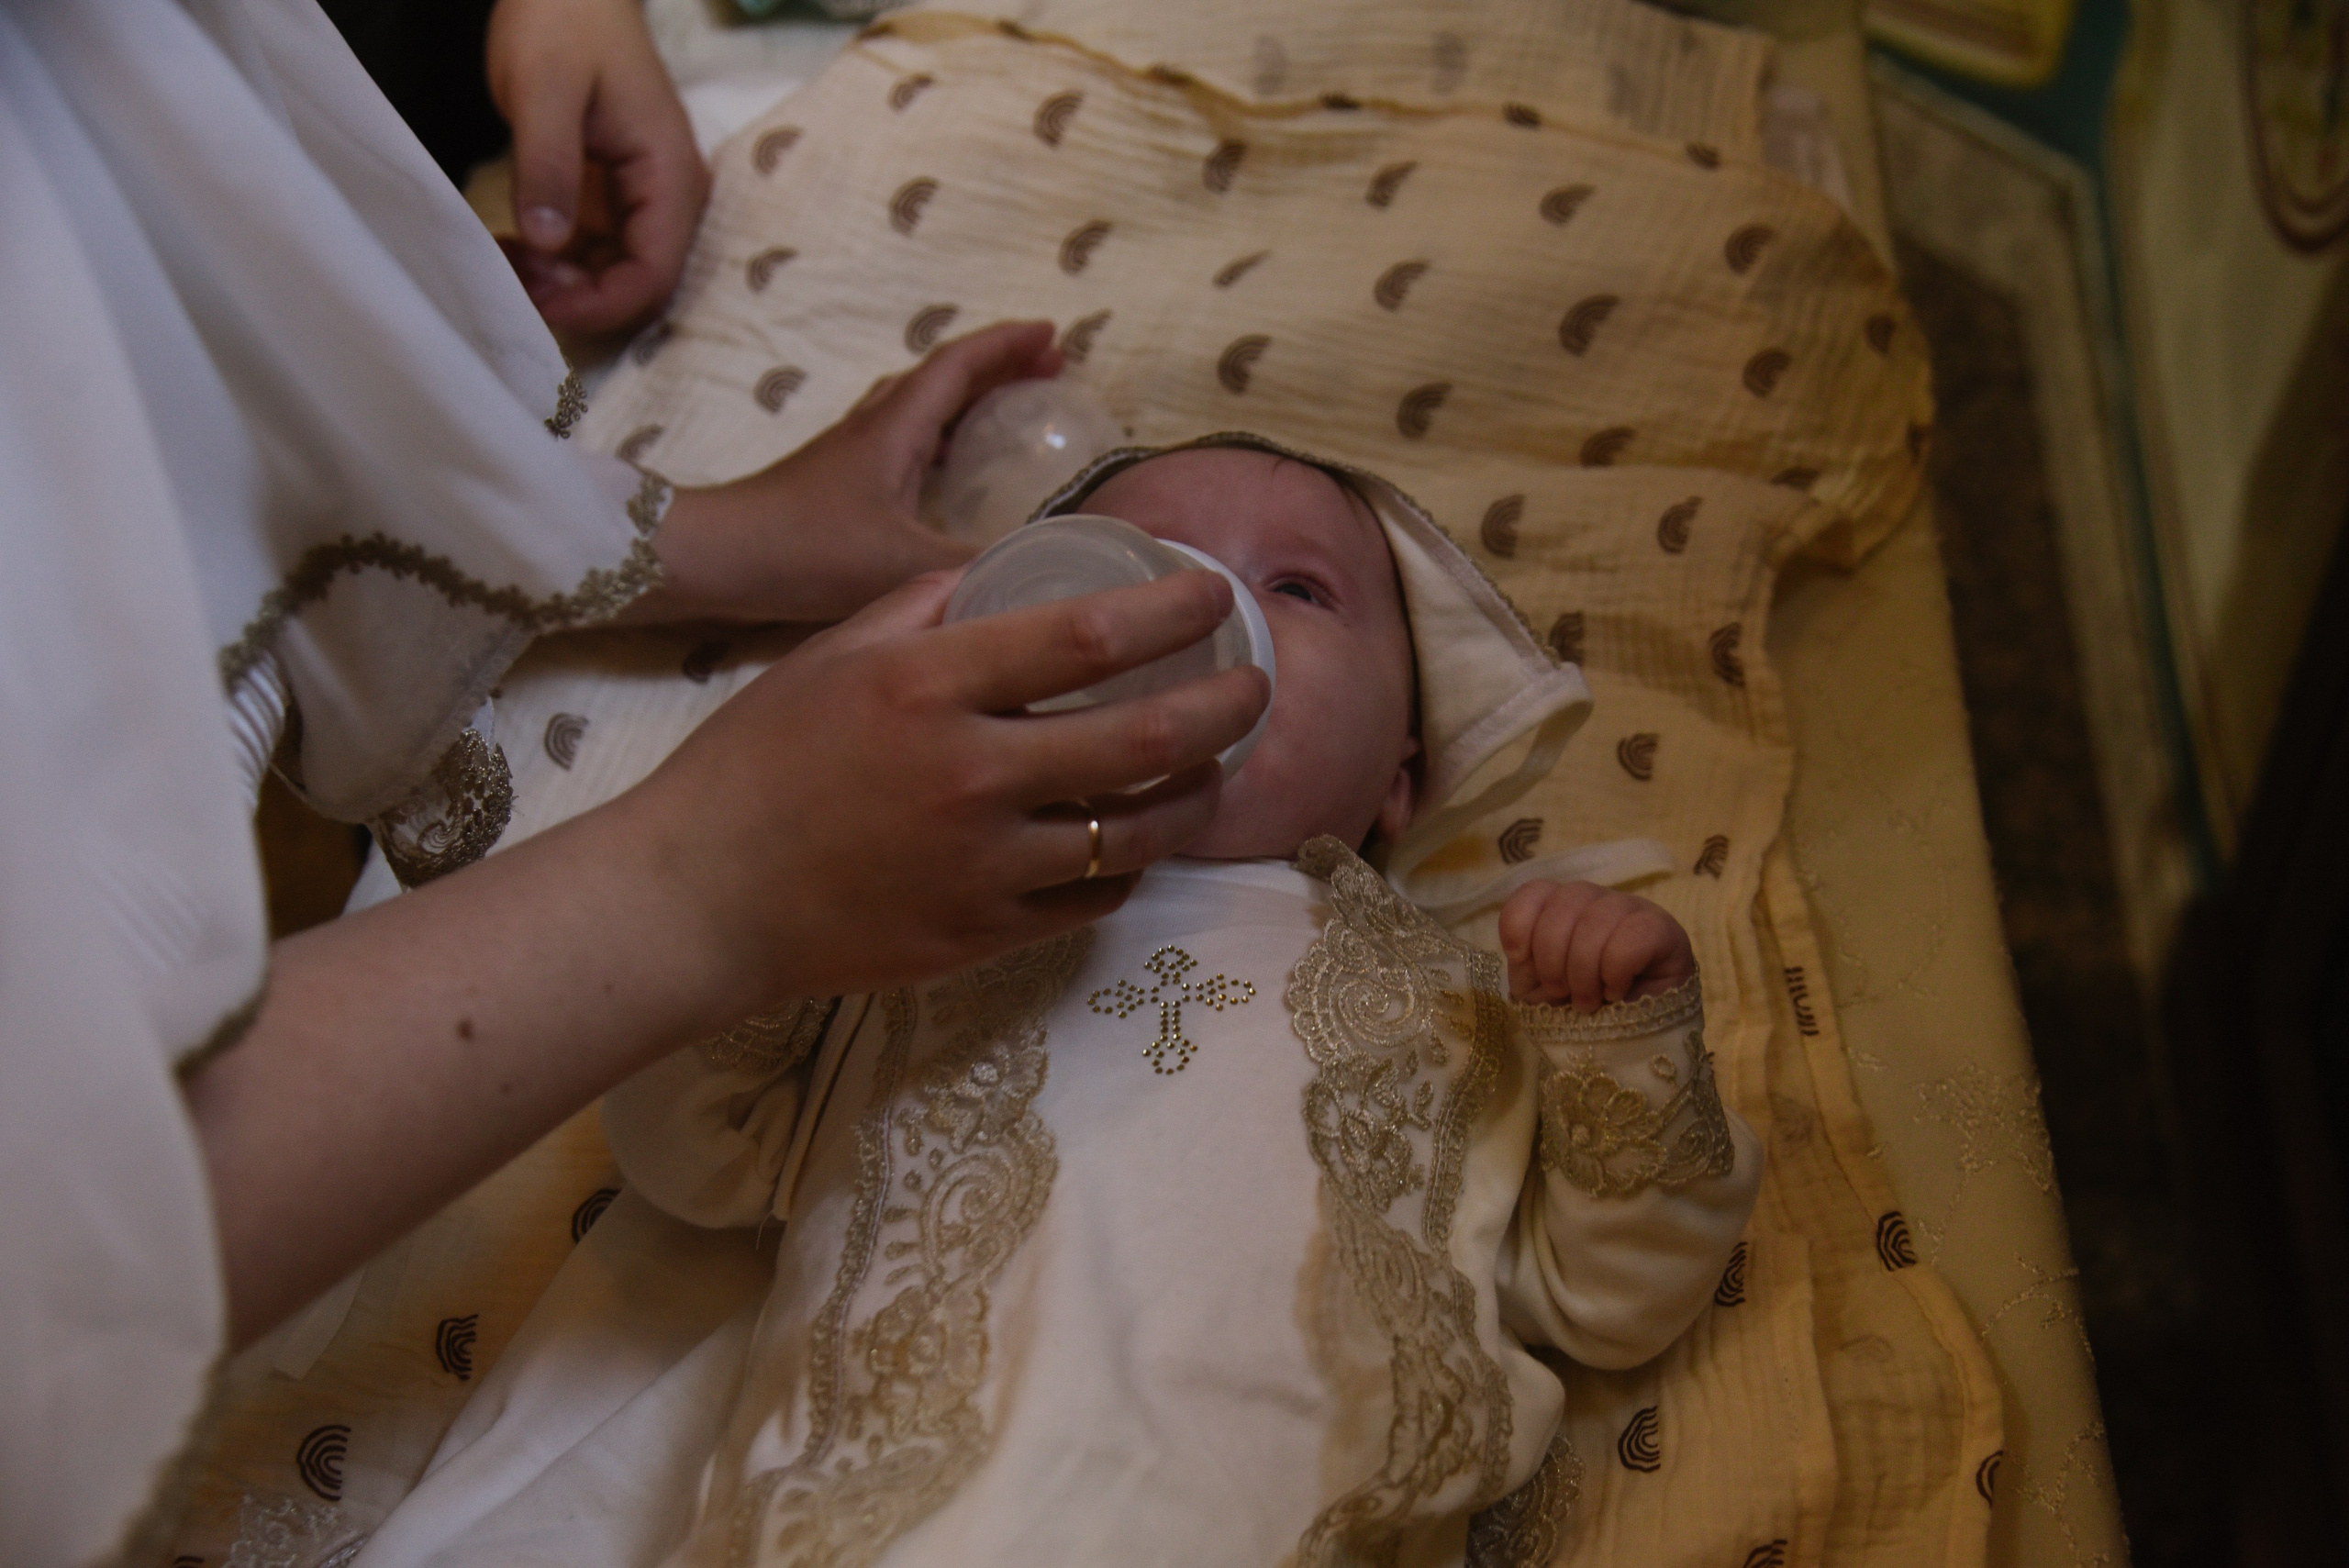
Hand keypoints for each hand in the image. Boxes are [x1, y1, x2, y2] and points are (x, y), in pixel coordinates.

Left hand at [487, 0, 707, 334]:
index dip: (600, 306)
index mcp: (669, 176)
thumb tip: (547, 243)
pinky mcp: (617, 193)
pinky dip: (560, 262)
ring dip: (566, 285)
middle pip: (640, 285)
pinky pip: (599, 249)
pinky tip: (518, 247)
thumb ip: (548, 165)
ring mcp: (645, 197)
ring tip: (508, 262)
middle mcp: (670, 197)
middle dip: (579, 299)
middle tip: (514, 280)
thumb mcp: (544, 89)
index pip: (654, 275)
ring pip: (618, 274)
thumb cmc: (562, 23)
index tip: (538, 304)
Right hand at [621, 563, 1270, 1007]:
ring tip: (1217, 767)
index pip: (1089, 637)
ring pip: (1139, 833)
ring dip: (1198, 794)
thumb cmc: (757, 759)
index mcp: (930, 688)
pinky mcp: (982, 935)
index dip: (1174, 612)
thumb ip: (932, 605)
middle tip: (1256, 686)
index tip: (1216, 595)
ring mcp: (982, 866)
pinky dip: (1129, 866)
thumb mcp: (833, 654)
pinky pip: (1093, 899)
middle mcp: (970, 776)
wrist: (700, 897)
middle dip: (1227, 707)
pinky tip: (1137, 838)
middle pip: (1146, 739)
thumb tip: (1019, 567)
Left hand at [632, 321, 1063, 624]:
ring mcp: (850, 454)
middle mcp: (873, 428)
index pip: (959, 365)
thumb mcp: (901, 563)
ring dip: (967, 398)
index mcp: (894, 429)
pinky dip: (940, 438)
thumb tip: (1048, 569)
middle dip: (997, 366)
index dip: (1008, 346)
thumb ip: (977, 567)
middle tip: (1048, 370)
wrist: (712, 559)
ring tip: (1009, 412)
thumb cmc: (803, 550)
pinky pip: (903, 442)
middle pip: (942, 377)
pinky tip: (949, 476)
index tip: (1055, 335)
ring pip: (919, 406)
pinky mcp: (835, 483)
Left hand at [1499, 881, 1696, 1008]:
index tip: (1519, 959)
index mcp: (1561, 908)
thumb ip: (1525, 963)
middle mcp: (1596, 900)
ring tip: (1590, 1001)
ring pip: (1596, 919)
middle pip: (1564, 903)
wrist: (1633, 1037)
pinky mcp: (1663, 929)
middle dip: (1552, 958)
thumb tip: (1523, 949)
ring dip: (1584, 972)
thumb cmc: (1582, 1007)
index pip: (1534, 891)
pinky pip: (1630, 937)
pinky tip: (1617, 991)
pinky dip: (1615, 972)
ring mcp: (1631, 909)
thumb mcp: (1539, 989)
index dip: (1519, 924)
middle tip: (1562, 992)